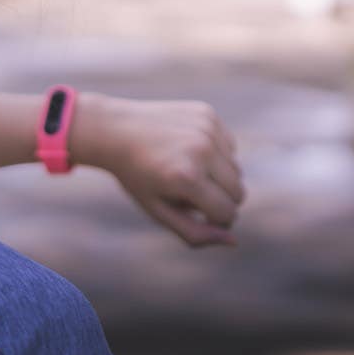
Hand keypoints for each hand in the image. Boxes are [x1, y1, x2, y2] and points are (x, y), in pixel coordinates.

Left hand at [70, 93, 245, 247]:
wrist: (115, 130)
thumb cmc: (137, 177)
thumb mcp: (159, 211)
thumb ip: (195, 233)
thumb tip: (234, 241)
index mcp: (187, 178)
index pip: (227, 212)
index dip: (215, 221)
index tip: (197, 216)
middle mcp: (202, 150)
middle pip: (238, 191)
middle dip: (221, 200)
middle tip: (194, 197)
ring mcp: (206, 128)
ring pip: (236, 169)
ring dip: (218, 177)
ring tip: (187, 171)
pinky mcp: (208, 113)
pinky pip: (229, 145)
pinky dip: (216, 153)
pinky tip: (188, 150)